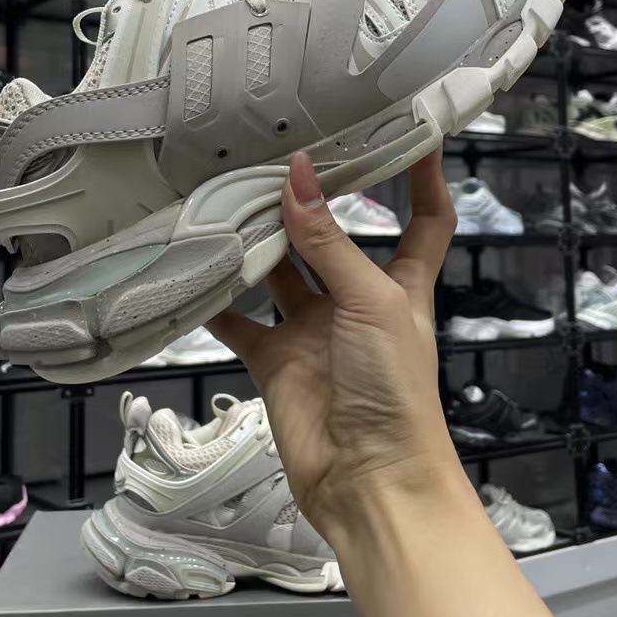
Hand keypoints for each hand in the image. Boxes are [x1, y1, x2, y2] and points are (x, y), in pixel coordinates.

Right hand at [208, 148, 460, 543]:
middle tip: (273, 158)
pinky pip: (240, 324)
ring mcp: (315, 333)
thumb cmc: (394, 389)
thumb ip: (329, 243)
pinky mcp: (277, 363)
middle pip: (332, 240)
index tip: (413, 136)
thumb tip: (300, 177)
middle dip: (309, 205)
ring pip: (281, 275)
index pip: (423, 223)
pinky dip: (217, 304)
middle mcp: (356, 303)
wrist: (369, 480)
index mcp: (398, 286)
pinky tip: (193, 272)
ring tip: (223, 200)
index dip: (422, 182)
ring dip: (258, 244)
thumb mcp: (370, 303)